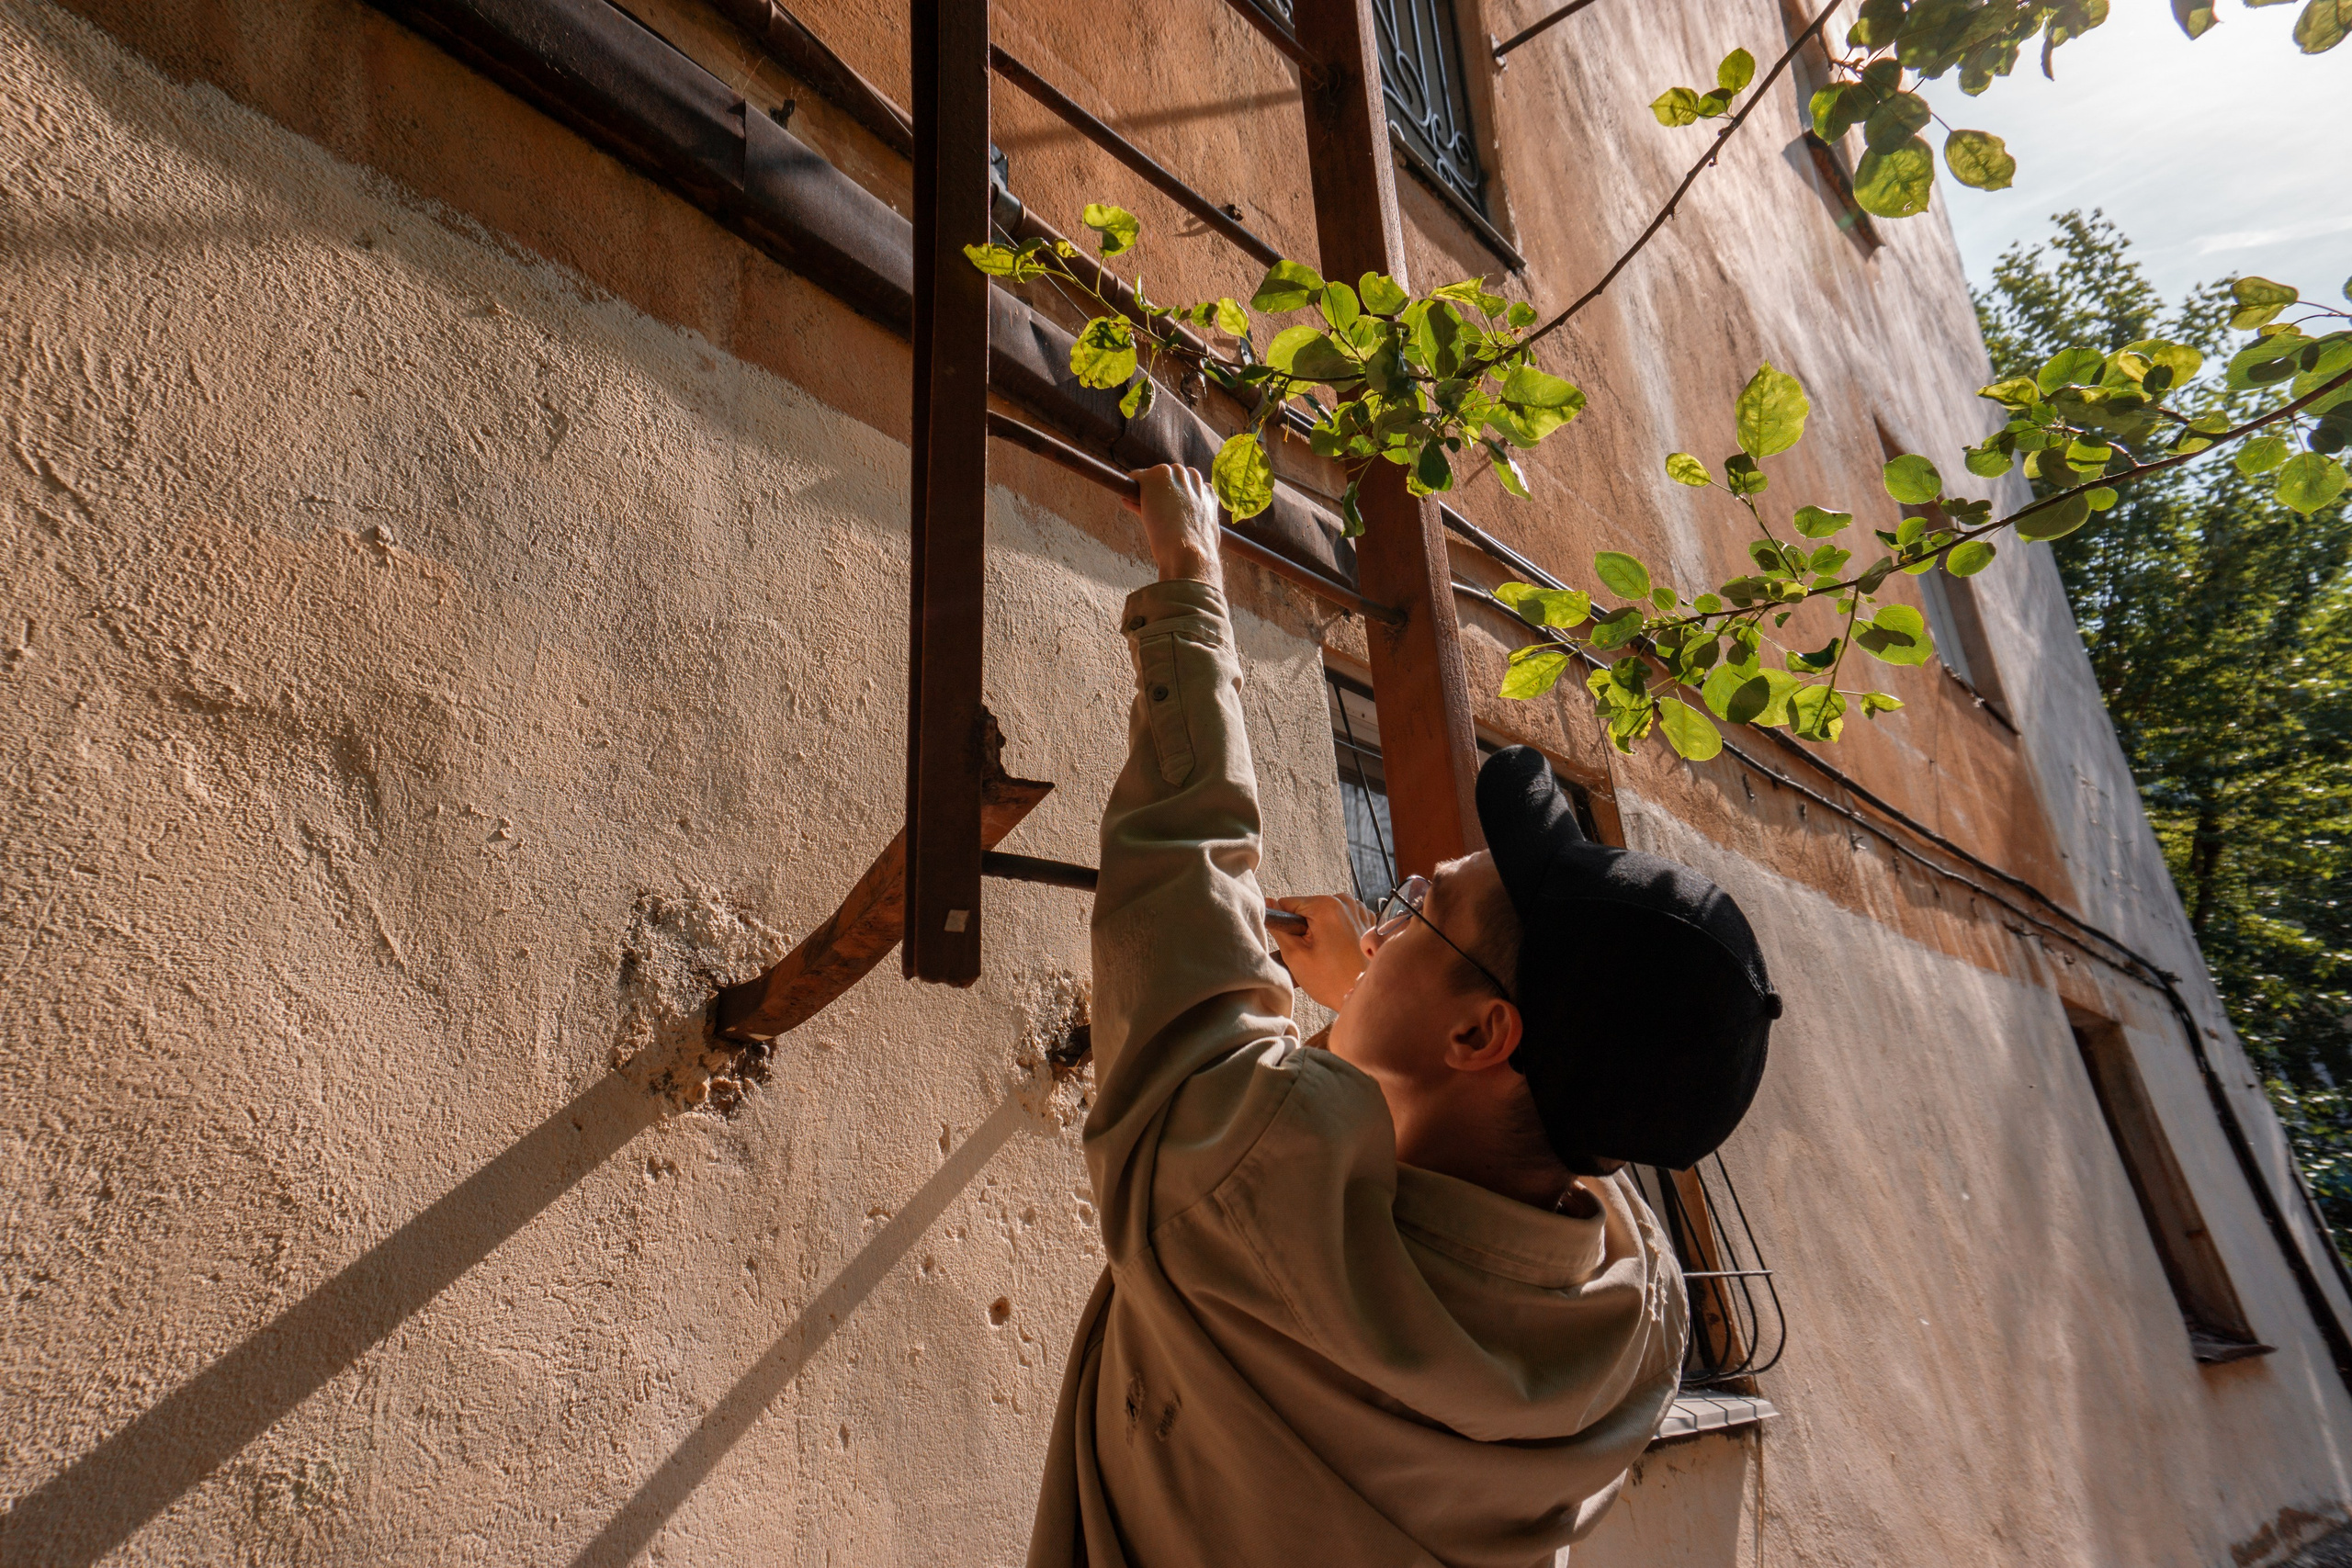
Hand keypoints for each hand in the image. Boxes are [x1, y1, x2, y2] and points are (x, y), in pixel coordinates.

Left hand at [1125, 465, 1222, 589]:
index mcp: (1209, 494)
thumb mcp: (1207, 537)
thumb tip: (1198, 538)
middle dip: (1164, 488)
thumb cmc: (1199, 555)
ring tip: (1138, 505)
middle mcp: (1193, 481)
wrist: (1189, 552)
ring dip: (1148, 488)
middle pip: (1174, 475)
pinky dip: (1131, 486)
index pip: (1192, 483)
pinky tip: (1127, 499)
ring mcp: (1174, 477)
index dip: (1178, 494)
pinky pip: (1137, 477)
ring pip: (1157, 475)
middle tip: (1151, 507)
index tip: (1169, 506)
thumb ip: (1201, 527)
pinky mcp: (1155, 479)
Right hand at [1268, 893, 1371, 1011]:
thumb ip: (1279, 927)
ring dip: (1321, 930)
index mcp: (1326, 906)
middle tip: (1314, 953)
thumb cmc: (1331, 981)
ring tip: (1328, 953)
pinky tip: (1341, 950)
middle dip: (1306, 928)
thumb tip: (1268, 904)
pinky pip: (1342, 919)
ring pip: (1325, 913)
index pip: (1289, 903)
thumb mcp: (1295, 955)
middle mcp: (1346, 902)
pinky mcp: (1368, 920)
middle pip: (1309, 908)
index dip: (1287, 925)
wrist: (1362, 995)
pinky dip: (1338, 931)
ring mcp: (1359, 910)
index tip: (1299, 944)